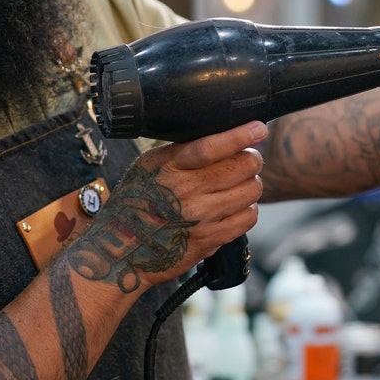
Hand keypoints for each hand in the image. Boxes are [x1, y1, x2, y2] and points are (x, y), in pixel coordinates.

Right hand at [67, 121, 264, 291]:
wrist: (121, 251)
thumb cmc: (135, 203)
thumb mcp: (148, 167)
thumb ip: (180, 151)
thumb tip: (220, 135)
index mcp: (171, 167)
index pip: (212, 146)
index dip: (240, 135)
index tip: (258, 128)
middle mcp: (187, 191)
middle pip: (243, 166)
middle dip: (251, 159)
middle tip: (246, 160)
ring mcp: (201, 217)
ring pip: (251, 190)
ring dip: (251, 184)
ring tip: (238, 184)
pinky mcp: (211, 239)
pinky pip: (249, 217)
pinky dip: (247, 209)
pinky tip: (234, 207)